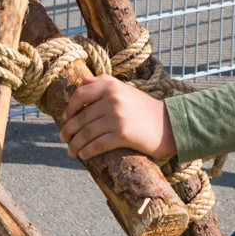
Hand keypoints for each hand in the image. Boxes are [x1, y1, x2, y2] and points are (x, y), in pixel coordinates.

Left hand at [58, 75, 175, 163]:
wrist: (170, 124)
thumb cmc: (146, 108)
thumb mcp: (125, 90)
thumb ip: (104, 82)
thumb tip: (82, 80)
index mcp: (110, 86)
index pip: (80, 94)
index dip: (69, 108)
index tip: (65, 118)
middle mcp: (112, 99)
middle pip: (81, 117)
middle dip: (68, 130)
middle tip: (63, 138)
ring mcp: (116, 117)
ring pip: (86, 133)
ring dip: (75, 144)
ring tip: (71, 151)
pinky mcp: (122, 134)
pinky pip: (97, 145)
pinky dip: (87, 151)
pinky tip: (84, 155)